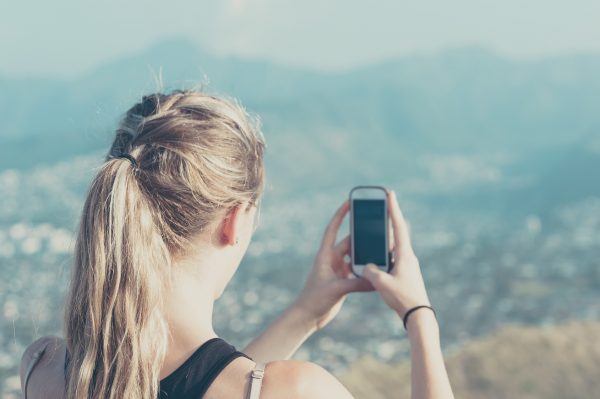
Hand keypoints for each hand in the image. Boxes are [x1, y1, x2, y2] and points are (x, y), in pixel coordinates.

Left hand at [292, 199, 372, 329]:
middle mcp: (332, 260)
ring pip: (356, 258)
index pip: (333, 229)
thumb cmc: (314, 299)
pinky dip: (367, 272)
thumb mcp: (336, 289)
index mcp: (325, 255)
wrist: (308, 316)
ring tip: (382, 249)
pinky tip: (379, 271)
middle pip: (350, 243)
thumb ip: (355, 283)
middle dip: (362, 237)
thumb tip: (374, 279)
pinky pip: (358, 273)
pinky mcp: (344, 282)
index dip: (340, 215)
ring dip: (366, 255)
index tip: (349, 202)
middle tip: (378, 228)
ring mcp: (338, 270)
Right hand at [361, 190, 431, 317]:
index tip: (390, 194)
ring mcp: (407, 265)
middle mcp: (408, 257)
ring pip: (393, 248)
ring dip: (384, 240)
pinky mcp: (405, 274)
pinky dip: (383, 256)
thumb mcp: (382, 283)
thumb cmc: (402, 298)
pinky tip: (374, 259)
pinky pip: (392, 259)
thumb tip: (366, 265)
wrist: (418, 315)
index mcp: (404, 254)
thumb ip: (370, 271)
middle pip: (396, 233)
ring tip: (373, 231)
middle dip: (388, 220)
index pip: (398, 226)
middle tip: (382, 206)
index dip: (393, 209)